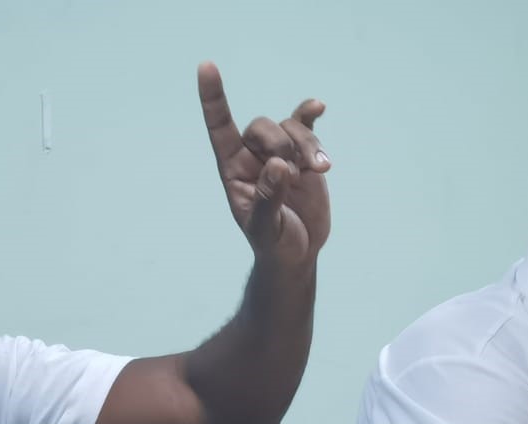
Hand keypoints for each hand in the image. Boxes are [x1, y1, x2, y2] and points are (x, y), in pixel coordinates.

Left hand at [197, 62, 330, 265]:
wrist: (297, 252)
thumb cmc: (272, 243)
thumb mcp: (265, 228)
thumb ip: (268, 198)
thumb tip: (279, 166)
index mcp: (233, 169)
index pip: (219, 127)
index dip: (213, 98)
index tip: (207, 67)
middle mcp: (253, 156)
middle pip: (263, 127)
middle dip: (281, 143)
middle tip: (295, 172)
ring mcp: (280, 154)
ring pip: (291, 128)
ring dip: (308, 145)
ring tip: (320, 169)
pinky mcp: (304, 157)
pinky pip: (305, 126)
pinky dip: (311, 117)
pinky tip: (318, 107)